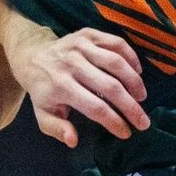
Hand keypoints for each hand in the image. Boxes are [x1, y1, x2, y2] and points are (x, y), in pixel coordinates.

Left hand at [14, 28, 148, 145]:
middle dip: (131, 107)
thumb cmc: (43, 90)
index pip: (94, 107)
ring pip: (116, 63)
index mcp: (60, 86)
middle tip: (143, 122)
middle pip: (110, 87)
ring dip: (134, 82)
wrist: (32, 56)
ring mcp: (80, 46)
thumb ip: (56, 129)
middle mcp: (71, 64)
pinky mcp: (88, 34)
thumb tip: (73, 141)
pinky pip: (116, 43)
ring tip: (141, 97)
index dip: (113, 121)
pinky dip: (131, 57)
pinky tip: (137, 72)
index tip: (126, 132)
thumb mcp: (43, 113)